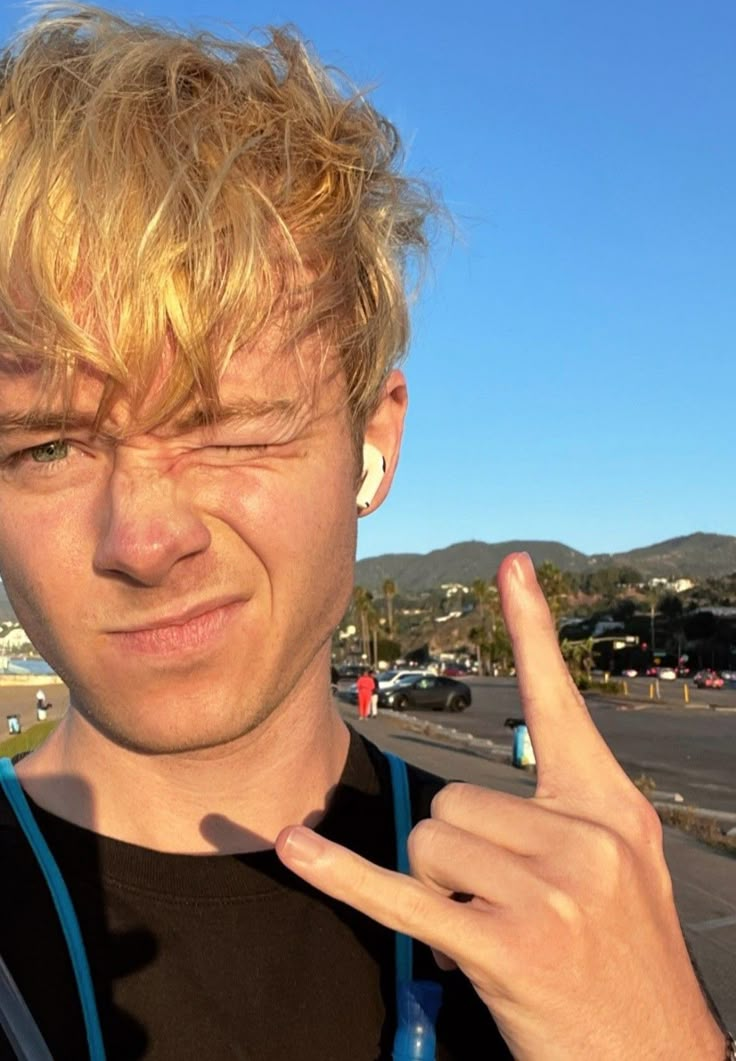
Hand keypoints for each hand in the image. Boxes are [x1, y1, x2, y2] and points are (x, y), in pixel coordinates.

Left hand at [276, 553, 723, 1058]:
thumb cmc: (627, 964)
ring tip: (496, 934)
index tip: (510, 565)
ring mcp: (552, 894)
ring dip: (442, 893)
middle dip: (457, 856)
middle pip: (454, 801)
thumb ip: (555, 818)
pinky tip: (297, 848)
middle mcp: (587, 839)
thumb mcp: (618, 872)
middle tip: (504, 908)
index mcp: (611, 809)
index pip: (559, 704)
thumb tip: (476, 791)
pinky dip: (345, 878)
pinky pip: (404, 899)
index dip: (532, 630)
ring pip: (431, 846)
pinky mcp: (510, 950)